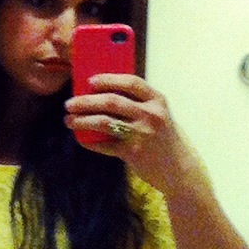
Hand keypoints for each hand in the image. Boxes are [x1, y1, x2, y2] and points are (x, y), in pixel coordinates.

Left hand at [63, 74, 199, 197]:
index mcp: (157, 100)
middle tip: (69, 103)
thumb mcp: (159, 114)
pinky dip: (91, 142)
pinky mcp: (133, 153)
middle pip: (111, 102)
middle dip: (86, 101)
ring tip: (69, 120)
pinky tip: (82, 140)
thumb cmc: (165, 138)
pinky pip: (105, 145)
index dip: (108, 79)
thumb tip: (104, 94)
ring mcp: (141, 134)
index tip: (90, 81)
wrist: (179, 169)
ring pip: (104, 122)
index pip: (130, 82)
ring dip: (82, 121)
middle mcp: (150, 114)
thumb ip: (139, 103)